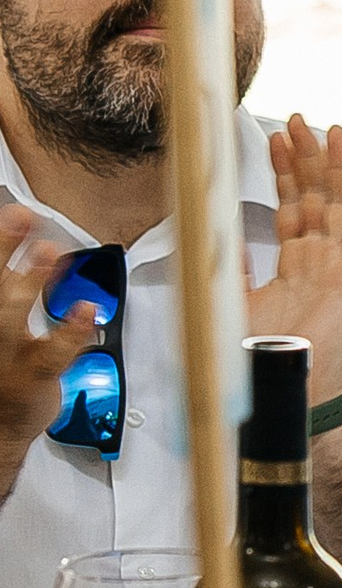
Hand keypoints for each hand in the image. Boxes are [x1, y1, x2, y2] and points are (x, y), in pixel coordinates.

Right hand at [0, 209, 101, 473]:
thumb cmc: (3, 373)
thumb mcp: (3, 327)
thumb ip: (16, 291)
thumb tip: (35, 248)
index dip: (1, 242)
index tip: (14, 210)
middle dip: (6, 248)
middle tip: (22, 216)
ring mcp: (6, 355)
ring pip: (12, 314)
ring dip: (31, 279)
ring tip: (50, 251)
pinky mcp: (33, 377)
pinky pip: (53, 353)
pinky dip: (71, 331)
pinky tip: (87, 311)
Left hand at [243, 116, 341, 404]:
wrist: (291, 391)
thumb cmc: (266, 360)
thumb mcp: (232, 302)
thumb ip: (228, 265)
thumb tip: (206, 230)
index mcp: (296, 269)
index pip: (292, 209)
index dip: (284, 174)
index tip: (276, 141)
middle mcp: (322, 264)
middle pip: (318, 199)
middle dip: (308, 159)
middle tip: (300, 123)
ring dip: (336, 169)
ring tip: (330, 133)